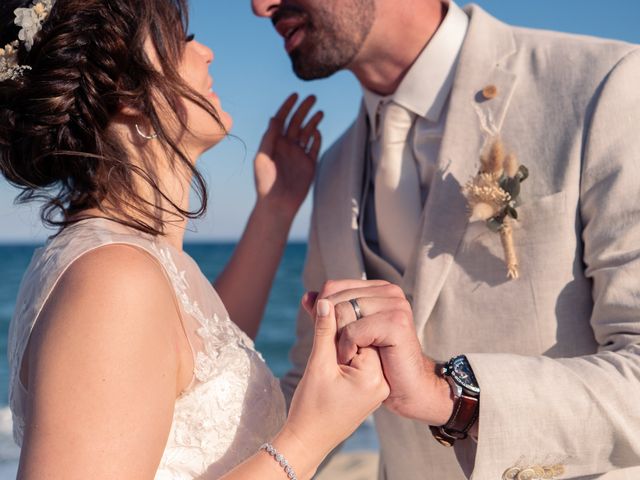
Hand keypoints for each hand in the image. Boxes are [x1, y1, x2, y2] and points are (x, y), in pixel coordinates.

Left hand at [254, 93, 322, 218]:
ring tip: (320, 112)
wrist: (278, 203)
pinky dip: (316, 138)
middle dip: (304, 109)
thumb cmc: (265, 182)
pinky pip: (314, 147)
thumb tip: (275, 117)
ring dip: (313, 121)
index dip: (288, 106)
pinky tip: (317, 131)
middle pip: (297, 122)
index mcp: (274, 142)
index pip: (282, 119)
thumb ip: (269, 137)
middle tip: (313, 97)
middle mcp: (287, 146)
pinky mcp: (309, 164)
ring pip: (308, 133)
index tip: (296, 94)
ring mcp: (299, 154)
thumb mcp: (263, 157)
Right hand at [282, 297, 388, 471]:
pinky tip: (327, 350)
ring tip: (322, 346)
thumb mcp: (317, 366)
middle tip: (319, 326)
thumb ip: (324, 330)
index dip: (339, 321)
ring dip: (339, 334)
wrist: (309, 441)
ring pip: (359, 342)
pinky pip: (357, 354)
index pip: (361, 330)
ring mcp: (376, 382)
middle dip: (339, 324)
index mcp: (373, 376)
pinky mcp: (368, 383)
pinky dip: (341, 347)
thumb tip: (324, 299)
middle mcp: (380, 378)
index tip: (320, 320)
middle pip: (363, 334)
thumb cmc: (311, 409)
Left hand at [310, 280, 454, 426]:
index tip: (330, 337)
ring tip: (348, 358)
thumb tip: (307, 296)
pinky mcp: (396, 323)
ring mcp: (396, 305)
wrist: (409, 388)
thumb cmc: (379, 363)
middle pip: (334, 299)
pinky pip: (353, 331)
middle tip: (339, 352)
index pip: (333, 287)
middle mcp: (390, 291)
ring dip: (337, 342)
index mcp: (379, 289)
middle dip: (329, 328)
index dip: (322, 311)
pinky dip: (346, 349)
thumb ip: (329, 314)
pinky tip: (353, 361)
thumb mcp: (348, 335)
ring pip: (342, 313)